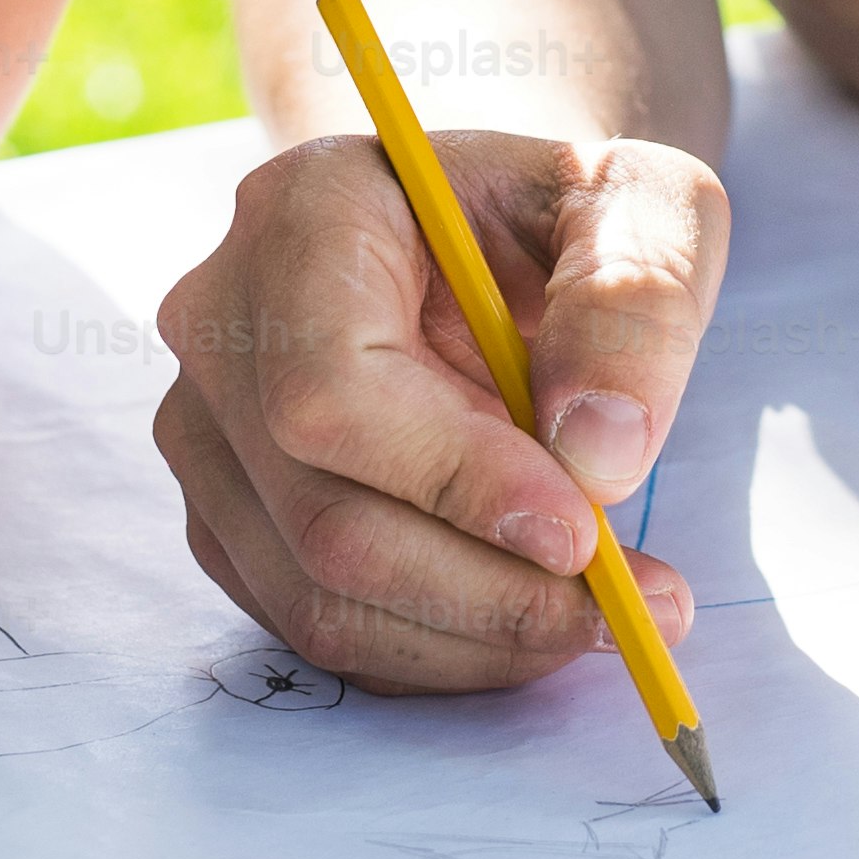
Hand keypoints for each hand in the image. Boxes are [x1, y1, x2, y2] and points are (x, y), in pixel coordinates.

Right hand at [153, 124, 724, 692]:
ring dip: (479, 638)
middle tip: (635, 610)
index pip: (330, 389)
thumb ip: (635, 305)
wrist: (495, 239)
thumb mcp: (648, 210)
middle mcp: (221, 323)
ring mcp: (209, 429)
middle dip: (492, 593)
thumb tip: (597, 453)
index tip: (583, 534)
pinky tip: (533, 607)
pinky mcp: (230, 515)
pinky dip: (442, 648)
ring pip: (317, 597)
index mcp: (306, 213)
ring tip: (611, 615)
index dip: (454, 482)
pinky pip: (319, 625)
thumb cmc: (568, 217)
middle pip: (323, 519)